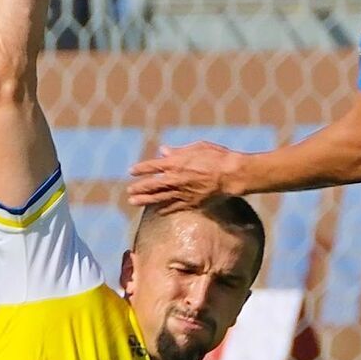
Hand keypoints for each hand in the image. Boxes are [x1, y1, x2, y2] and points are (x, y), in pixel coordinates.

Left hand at [128, 142, 244, 209]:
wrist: (231, 174)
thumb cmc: (217, 157)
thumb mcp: (197, 147)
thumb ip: (178, 151)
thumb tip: (163, 151)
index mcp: (176, 163)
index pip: (152, 166)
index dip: (141, 169)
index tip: (131, 171)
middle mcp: (176, 179)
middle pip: (152, 185)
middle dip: (139, 188)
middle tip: (128, 191)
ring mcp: (183, 192)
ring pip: (159, 198)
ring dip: (145, 200)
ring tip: (134, 202)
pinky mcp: (192, 202)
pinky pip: (174, 207)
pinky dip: (164, 209)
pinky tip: (157, 211)